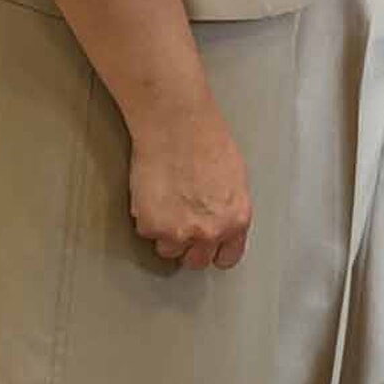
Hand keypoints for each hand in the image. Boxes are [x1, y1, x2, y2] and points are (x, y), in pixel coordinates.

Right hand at [129, 106, 253, 270]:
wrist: (176, 123)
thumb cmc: (206, 138)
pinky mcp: (151, 226)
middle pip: (197, 260)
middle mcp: (210, 232)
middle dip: (190, 245)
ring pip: (169, 248)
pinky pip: (147, 232)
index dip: (216, 250)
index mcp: (236, 219)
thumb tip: (221, 218)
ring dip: (166, 232)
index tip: (209, 246)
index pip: (228, 257)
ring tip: (167, 201)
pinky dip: (147, 216)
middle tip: (183, 221)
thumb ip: (228, 207)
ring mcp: (179, 232)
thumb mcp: (235, 177)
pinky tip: (154, 192)